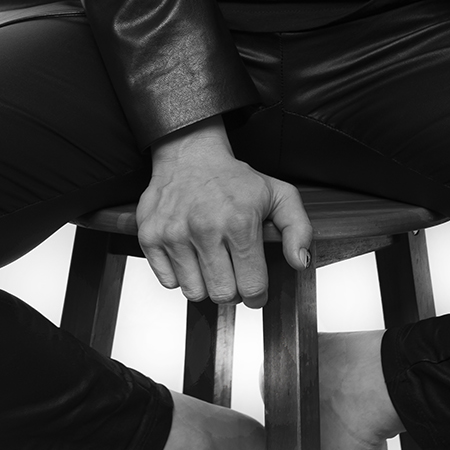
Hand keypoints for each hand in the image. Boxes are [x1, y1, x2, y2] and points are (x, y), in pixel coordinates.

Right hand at [137, 117, 312, 306]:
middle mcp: (205, 228)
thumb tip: (299, 262)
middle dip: (232, 291)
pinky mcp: (150, 236)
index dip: (257, 295)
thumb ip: (298, 229)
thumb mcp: (278, 194)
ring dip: (205, 284)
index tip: (255, 289)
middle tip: (233, 273)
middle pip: (222, 295)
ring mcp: (174, 233)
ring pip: (194, 293)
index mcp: (240, 221)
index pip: (251, 286)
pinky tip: (190, 254)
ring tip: (210, 261)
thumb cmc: (234, 179)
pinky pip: (168, 282)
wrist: (189, 154)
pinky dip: (180, 275)